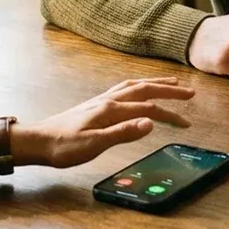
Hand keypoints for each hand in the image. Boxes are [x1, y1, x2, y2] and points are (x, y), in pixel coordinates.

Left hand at [5, 77, 193, 169]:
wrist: (39, 141)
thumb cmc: (64, 146)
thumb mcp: (94, 144)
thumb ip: (123, 133)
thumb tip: (150, 123)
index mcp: (110, 109)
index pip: (148, 108)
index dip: (170, 115)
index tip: (187, 123)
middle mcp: (108, 100)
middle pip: (145, 90)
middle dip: (168, 90)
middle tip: (190, 92)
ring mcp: (102, 100)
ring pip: (134, 86)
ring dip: (155, 83)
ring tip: (171, 82)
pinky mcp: (96, 104)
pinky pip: (124, 88)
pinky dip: (139, 85)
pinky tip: (139, 90)